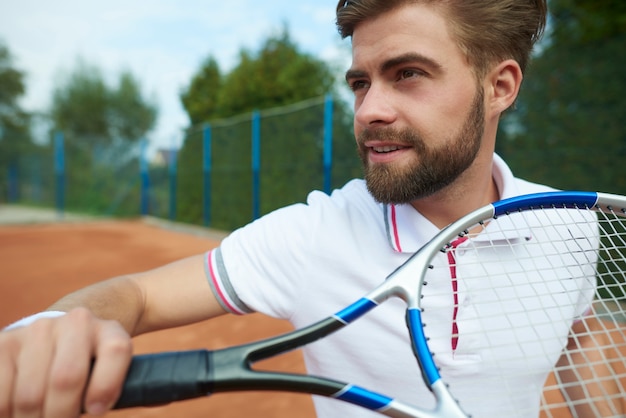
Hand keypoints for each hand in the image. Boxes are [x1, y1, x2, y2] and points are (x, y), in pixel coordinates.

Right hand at [0, 308, 132, 417]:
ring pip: (31, 394)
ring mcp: (38, 330)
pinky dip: (7, 412)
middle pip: (66, 379)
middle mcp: (75, 323)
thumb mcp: (108, 372)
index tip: (96, 410)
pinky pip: (2, 394)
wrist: (56, 339)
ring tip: (39, 417)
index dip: (106, 386)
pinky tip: (16, 411)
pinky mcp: (5, 344)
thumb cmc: (85, 368)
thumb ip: (110, 388)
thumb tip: (97, 408)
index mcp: (107, 331)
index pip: (115, 350)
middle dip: (61, 415)